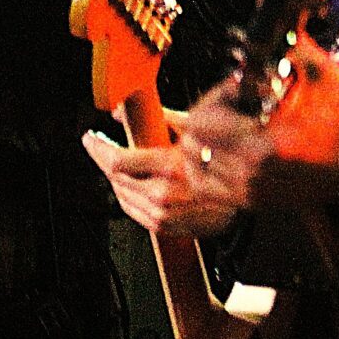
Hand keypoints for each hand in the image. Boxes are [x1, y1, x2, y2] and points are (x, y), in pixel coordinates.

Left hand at [83, 128, 244, 236]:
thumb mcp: (194, 129)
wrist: (246, 192)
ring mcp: (165, 213)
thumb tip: (126, 111)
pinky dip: (129, 197)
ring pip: (122, 197)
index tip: (91, 139)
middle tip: (101, 147)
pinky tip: (133, 185)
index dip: (99, 149)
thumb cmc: (225, 158)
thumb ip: (157, 118)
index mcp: (170, 166)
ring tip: (117, 164)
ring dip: (116, 179)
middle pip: (116, 179)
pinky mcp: (167, 227)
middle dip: (105, 161)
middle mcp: (164, 193)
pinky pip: (135, 213)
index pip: (117, 161)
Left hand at [183, 36, 338, 209]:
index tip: (235, 90)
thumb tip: (266, 24)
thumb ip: (289, 48)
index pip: (201, 123)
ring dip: (204, 145)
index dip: (212, 100)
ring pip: (197, 168)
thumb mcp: (324, 75)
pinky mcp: (256, 203)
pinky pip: (211, 188)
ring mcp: (252, 193)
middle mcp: (252, 174)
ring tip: (228, 129)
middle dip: (204, 120)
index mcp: (265, 143)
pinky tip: (230, 151)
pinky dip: (211, 168)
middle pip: (193, 146)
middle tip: (229, 106)